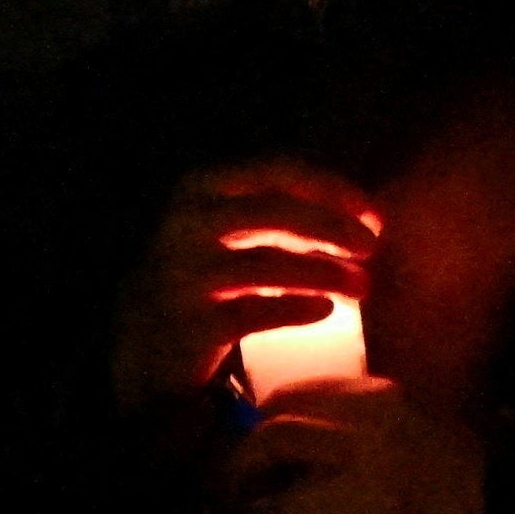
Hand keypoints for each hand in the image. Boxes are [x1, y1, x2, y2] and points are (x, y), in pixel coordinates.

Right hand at [116, 160, 379, 410]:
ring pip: (269, 264)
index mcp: (199, 189)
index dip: (332, 190)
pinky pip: (255, 312)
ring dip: (326, 273)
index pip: (277, 172)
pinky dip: (297, 308)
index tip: (372, 216)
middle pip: (274, 213)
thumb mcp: (226, 228)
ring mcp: (183, 276)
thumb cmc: (204, 277)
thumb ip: (276, 215)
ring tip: (361, 287)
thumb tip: (359, 221)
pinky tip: (324, 310)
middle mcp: (185, 225)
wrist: (142, 341)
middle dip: (332, 229)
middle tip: (370, 249)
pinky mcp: (189, 325)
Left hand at [225, 376, 489, 513]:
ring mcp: (374, 498)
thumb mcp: (404, 419)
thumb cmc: (449, 469)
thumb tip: (270, 421)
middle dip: (238, 470)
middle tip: (237, 491)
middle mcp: (370, 443)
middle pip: (271, 442)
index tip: (250, 445)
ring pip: (278, 509)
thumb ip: (350, 414)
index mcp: (375, 402)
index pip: (287, 399)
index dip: (255, 425)